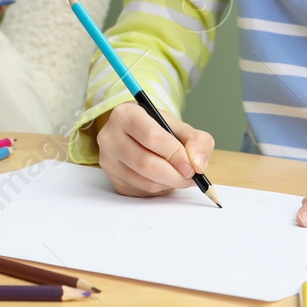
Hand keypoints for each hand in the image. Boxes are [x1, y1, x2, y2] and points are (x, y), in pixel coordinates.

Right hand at [95, 101, 214, 196]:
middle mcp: (110, 136)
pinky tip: (165, 179)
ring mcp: (108, 160)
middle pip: (146, 163)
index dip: (175, 154)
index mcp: (126, 115)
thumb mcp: (179, 126)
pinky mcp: (113, 180)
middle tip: (191, 177)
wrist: (135, 135)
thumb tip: (198, 164)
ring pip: (144, 182)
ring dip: (169, 184)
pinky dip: (159, 189)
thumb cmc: (157, 129)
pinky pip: (141, 192)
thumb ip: (197, 141)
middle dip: (174, 175)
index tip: (192, 166)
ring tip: (180, 176)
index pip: (152, 137)